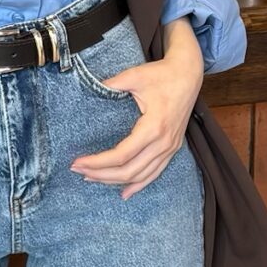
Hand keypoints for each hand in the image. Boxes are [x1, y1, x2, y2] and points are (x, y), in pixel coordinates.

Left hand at [71, 19, 203, 198]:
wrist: (188, 74)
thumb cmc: (161, 74)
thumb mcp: (134, 76)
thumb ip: (111, 84)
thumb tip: (90, 89)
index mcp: (154, 127)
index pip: (121, 155)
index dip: (98, 162)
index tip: (78, 162)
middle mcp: (163, 142)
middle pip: (129, 171)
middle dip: (101, 174)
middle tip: (78, 171)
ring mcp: (170, 148)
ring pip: (141, 176)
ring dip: (115, 181)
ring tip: (92, 179)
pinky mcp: (172, 148)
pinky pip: (155, 173)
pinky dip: (139, 185)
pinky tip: (125, 192)